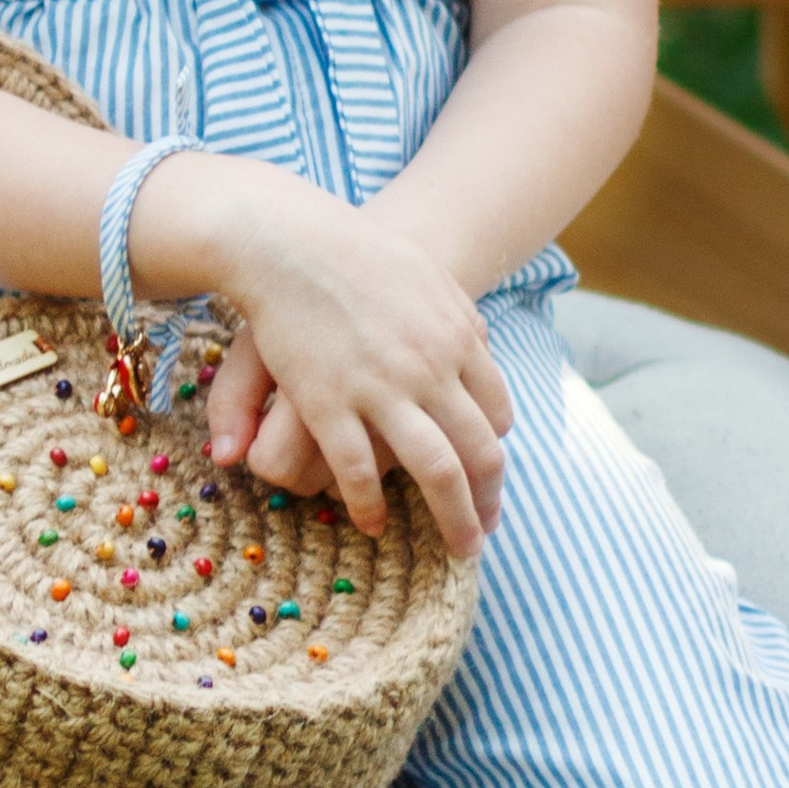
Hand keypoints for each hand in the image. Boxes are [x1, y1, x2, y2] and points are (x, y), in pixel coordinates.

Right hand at [133, 157, 511, 559]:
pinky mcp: (329, 401)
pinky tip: (373, 524)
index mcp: (458, 339)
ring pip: (436, 470)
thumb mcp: (428, 277)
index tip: (488, 476)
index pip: (496, 412)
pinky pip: (358, 470)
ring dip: (454, 518)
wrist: (292, 239)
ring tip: (458, 548)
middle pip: (478, 451)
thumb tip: (479, 349)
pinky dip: (370, 505)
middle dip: (488, 501)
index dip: (494, 450)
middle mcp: (430, 369)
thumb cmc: (359, 251)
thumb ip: (458, 318)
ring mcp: (381, 388)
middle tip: (485, 533)